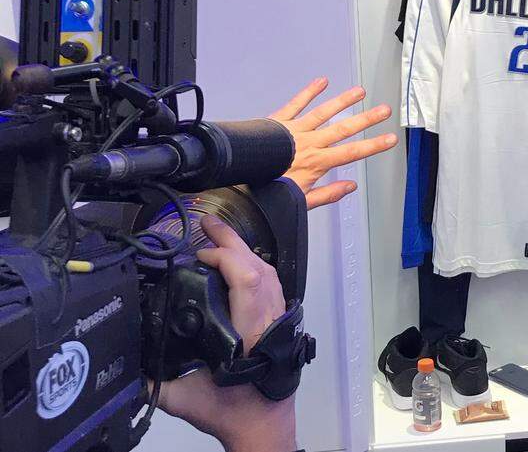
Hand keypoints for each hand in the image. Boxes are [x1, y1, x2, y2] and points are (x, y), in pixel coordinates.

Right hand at [155, 216, 296, 451]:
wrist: (264, 425)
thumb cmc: (235, 413)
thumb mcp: (187, 399)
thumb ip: (156, 381)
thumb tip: (126, 365)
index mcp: (251, 334)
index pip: (248, 280)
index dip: (226, 258)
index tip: (199, 256)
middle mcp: (269, 320)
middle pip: (258, 268)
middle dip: (232, 242)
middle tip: (206, 223)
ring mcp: (278, 318)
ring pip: (268, 273)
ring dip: (243, 251)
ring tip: (218, 237)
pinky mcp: (280, 321)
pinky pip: (271, 284)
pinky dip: (253, 266)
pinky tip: (237, 261)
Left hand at [268, 77, 397, 208]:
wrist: (237, 178)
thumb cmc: (266, 189)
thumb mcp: (300, 200)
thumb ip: (328, 193)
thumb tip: (351, 187)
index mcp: (316, 163)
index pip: (352, 152)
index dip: (373, 145)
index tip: (390, 138)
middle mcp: (308, 144)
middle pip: (343, 129)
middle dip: (366, 119)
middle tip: (383, 110)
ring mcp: (294, 130)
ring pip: (324, 112)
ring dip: (343, 101)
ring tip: (359, 92)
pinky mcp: (279, 121)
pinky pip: (296, 103)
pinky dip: (309, 91)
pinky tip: (322, 81)